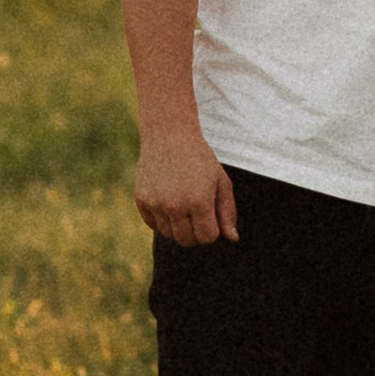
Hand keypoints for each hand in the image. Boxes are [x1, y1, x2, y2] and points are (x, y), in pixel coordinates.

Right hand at [134, 128, 238, 245]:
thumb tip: (232, 239)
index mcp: (199, 202)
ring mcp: (156, 204)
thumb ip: (227, 212)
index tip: (210, 214)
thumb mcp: (220, 181)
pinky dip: (160, 218)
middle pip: (186, 241)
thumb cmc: (199, 158)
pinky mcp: (141, 200)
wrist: (169, 135)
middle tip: (196, 211)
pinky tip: (166, 200)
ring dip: (177, 226)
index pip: (207, 237)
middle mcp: (176, 206)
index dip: (211, 229)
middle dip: (194, 232)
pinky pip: (152, 224)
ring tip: (181, 203)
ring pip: (168, 234)